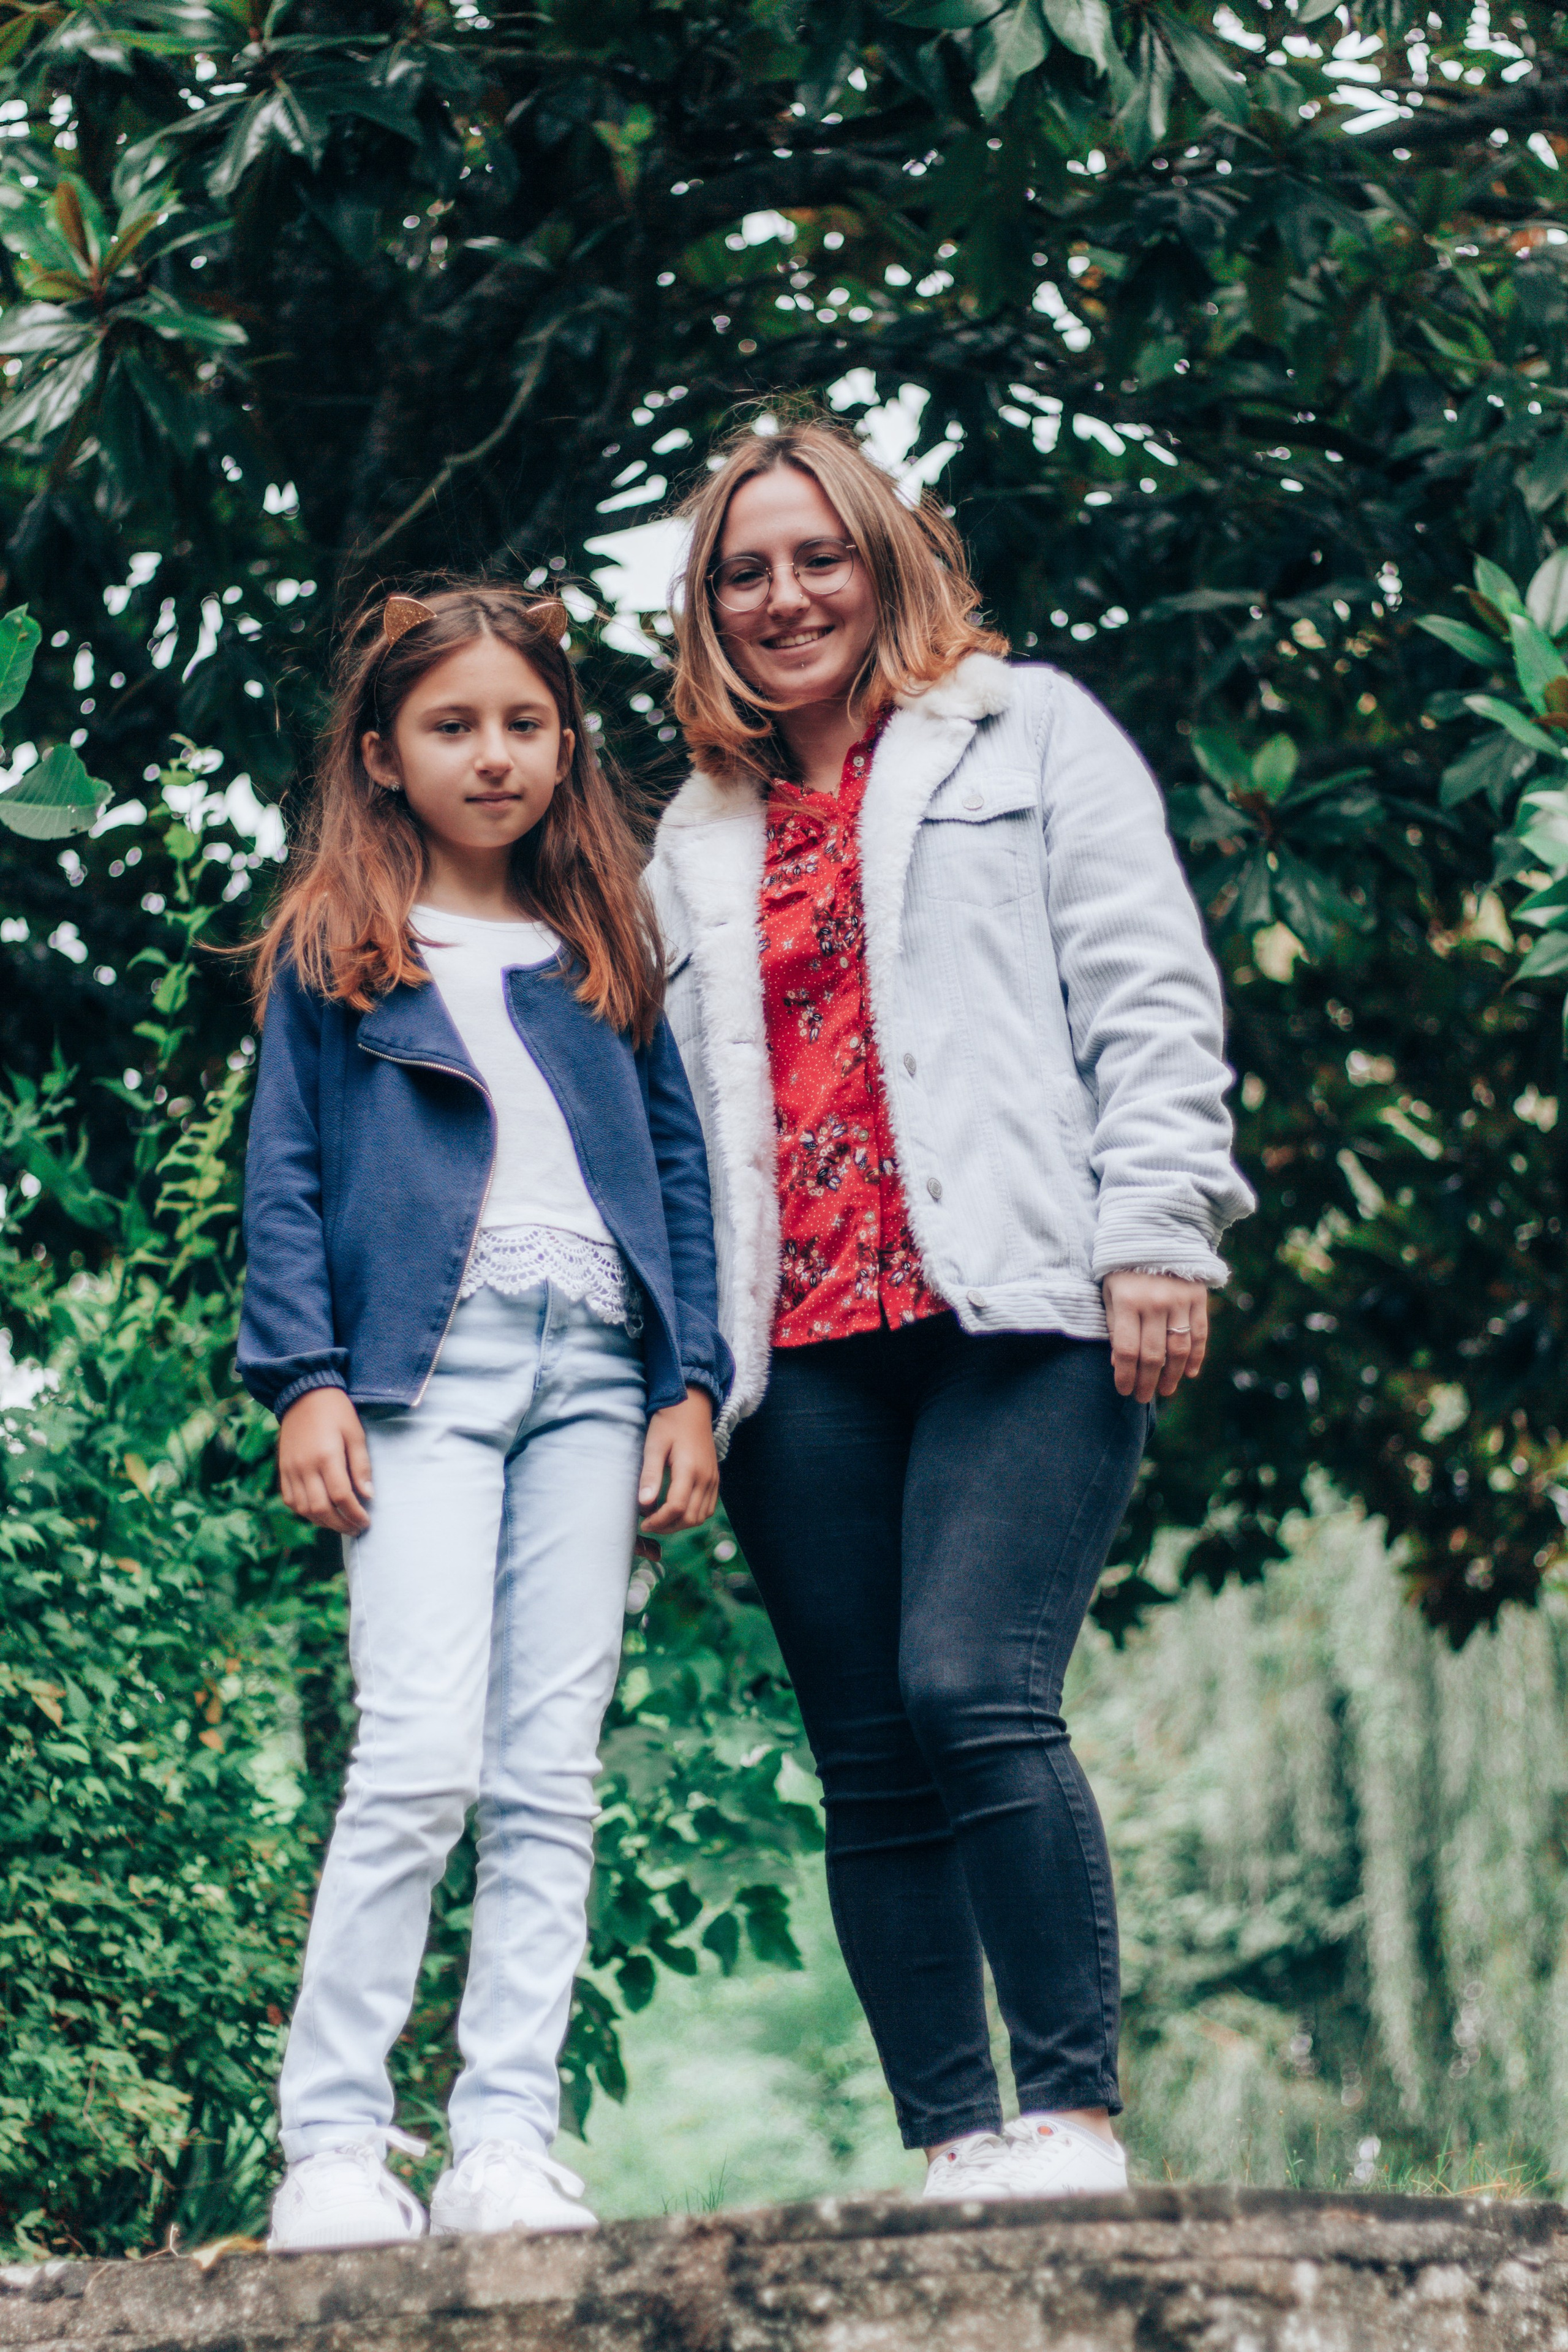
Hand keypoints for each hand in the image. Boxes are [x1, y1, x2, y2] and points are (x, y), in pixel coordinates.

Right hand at [278, 1386, 372, 1533]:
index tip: (366, 1521)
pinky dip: (305, 1512)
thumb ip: (361, 1465)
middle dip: (341, 1524)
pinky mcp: (282, 1469)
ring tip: (340, 1523)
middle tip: (356, 1528)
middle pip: (321, 1509)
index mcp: (326, 1456)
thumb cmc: (336, 1411)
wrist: (303, 1393)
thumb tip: (368, 1495)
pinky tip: (319, 1513)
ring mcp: (290, 1469)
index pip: (341, 1497)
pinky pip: (290, 1499)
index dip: (355, 1514)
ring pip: (304, 1509)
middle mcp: (305, 1466)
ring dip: (323, 1522)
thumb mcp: (355, 1433)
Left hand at [638, 1387, 719, 1533]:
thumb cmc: (668, 1423)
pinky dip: (693, 1515)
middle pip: (690, 1517)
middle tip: (649, 1522)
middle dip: (668, 1526)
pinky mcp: (715, 1478)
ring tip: (661, 1518)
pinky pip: (708, 1507)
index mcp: (690, 1469)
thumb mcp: (654, 1445)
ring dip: (681, 1523)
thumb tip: (644, 1504)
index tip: (643, 1523)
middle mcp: (706, 1477)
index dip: (659, 1521)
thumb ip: (650, 1475)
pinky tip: (676, 1509)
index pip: (677, 1508)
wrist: (691, 1407)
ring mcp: (713, 1478)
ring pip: (701, 1516)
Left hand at [1102, 1272, 1208, 1403]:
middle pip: (1153, 1355)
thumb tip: (1119, 1364)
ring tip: (1165, 1390)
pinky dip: (1196, 1357)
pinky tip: (1190, 1373)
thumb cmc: (1124, 1268)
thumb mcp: (1110, 1293)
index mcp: (1127, 1301)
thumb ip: (1114, 1327)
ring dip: (1173, 1375)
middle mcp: (1155, 1303)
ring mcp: (1180, 1300)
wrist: (1155, 1232)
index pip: (1126, 1350)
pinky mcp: (1198, 1297)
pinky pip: (1200, 1334)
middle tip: (1143, 1398)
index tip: (1124, 1391)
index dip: (1125, 1375)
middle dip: (1147, 1382)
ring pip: (1179, 1349)